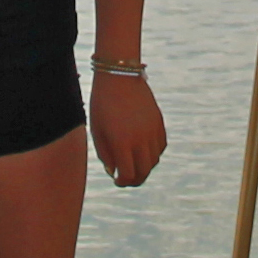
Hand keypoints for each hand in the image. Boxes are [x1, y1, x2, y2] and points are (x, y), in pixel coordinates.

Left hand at [90, 73, 164, 187]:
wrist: (119, 76)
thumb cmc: (102, 104)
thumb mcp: (97, 130)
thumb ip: (105, 154)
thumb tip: (114, 171)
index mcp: (121, 142)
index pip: (128, 174)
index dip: (122, 182)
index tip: (117, 180)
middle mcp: (140, 139)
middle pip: (144, 171)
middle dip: (135, 180)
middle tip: (126, 180)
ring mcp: (152, 131)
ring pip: (154, 160)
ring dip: (144, 167)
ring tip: (134, 165)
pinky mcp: (159, 123)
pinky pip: (160, 146)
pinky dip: (153, 154)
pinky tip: (143, 152)